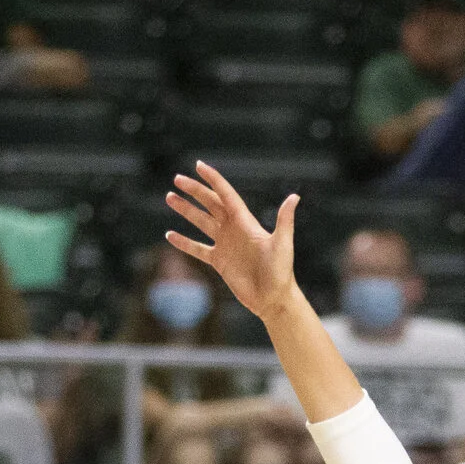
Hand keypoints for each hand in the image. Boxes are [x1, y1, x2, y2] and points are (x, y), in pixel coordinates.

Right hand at [166, 162, 301, 325]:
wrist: (273, 298)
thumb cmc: (281, 271)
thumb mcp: (282, 243)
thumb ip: (284, 220)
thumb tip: (294, 197)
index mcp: (245, 221)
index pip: (225, 195)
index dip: (213, 179)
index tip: (199, 166)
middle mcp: (233, 229)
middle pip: (210, 204)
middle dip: (194, 191)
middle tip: (177, 179)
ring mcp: (225, 244)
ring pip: (201, 222)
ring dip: (186, 210)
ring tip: (170, 198)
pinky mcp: (219, 261)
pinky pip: (198, 249)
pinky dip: (184, 242)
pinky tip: (170, 235)